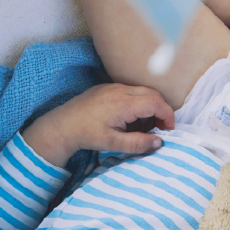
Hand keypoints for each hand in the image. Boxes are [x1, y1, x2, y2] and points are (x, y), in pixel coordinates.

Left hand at [21, 83, 175, 168]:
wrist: (61, 125)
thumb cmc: (87, 135)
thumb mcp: (113, 143)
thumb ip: (138, 143)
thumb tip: (160, 142)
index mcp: (124, 103)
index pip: (157, 103)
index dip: (168, 115)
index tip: (168, 130)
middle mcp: (120, 90)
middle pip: (153, 94)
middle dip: (161, 110)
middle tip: (159, 129)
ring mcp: (113, 87)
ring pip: (142, 92)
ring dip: (149, 107)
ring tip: (141, 128)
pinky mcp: (107, 87)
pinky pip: (130, 91)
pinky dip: (137, 104)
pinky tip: (128, 120)